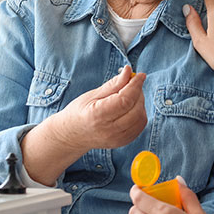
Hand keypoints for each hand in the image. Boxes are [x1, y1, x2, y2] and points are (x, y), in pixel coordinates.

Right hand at [24, 66, 147, 183]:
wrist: (73, 135)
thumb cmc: (80, 112)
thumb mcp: (93, 94)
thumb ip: (113, 84)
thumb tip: (129, 71)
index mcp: (97, 116)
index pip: (125, 100)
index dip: (135, 86)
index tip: (140, 75)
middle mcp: (109, 130)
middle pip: (136, 109)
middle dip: (138, 93)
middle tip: (132, 84)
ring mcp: (117, 139)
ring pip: (141, 118)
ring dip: (140, 103)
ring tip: (129, 96)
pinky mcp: (123, 142)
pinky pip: (140, 126)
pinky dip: (140, 113)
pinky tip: (131, 107)